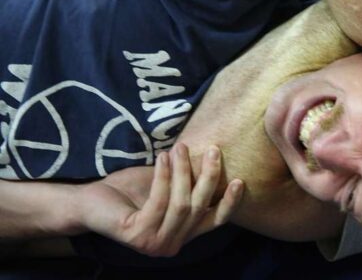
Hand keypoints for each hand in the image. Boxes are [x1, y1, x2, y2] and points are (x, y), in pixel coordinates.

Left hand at [78, 143, 242, 256]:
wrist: (89, 202)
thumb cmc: (128, 191)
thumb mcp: (165, 184)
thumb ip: (188, 180)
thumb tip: (214, 159)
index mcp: (182, 234)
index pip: (214, 221)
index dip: (229, 203)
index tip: (239, 180)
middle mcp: (171, 245)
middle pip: (199, 207)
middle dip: (208, 176)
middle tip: (212, 150)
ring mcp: (154, 244)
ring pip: (181, 204)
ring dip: (182, 172)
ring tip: (179, 148)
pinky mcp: (138, 236)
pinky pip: (159, 201)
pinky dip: (163, 177)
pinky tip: (161, 158)